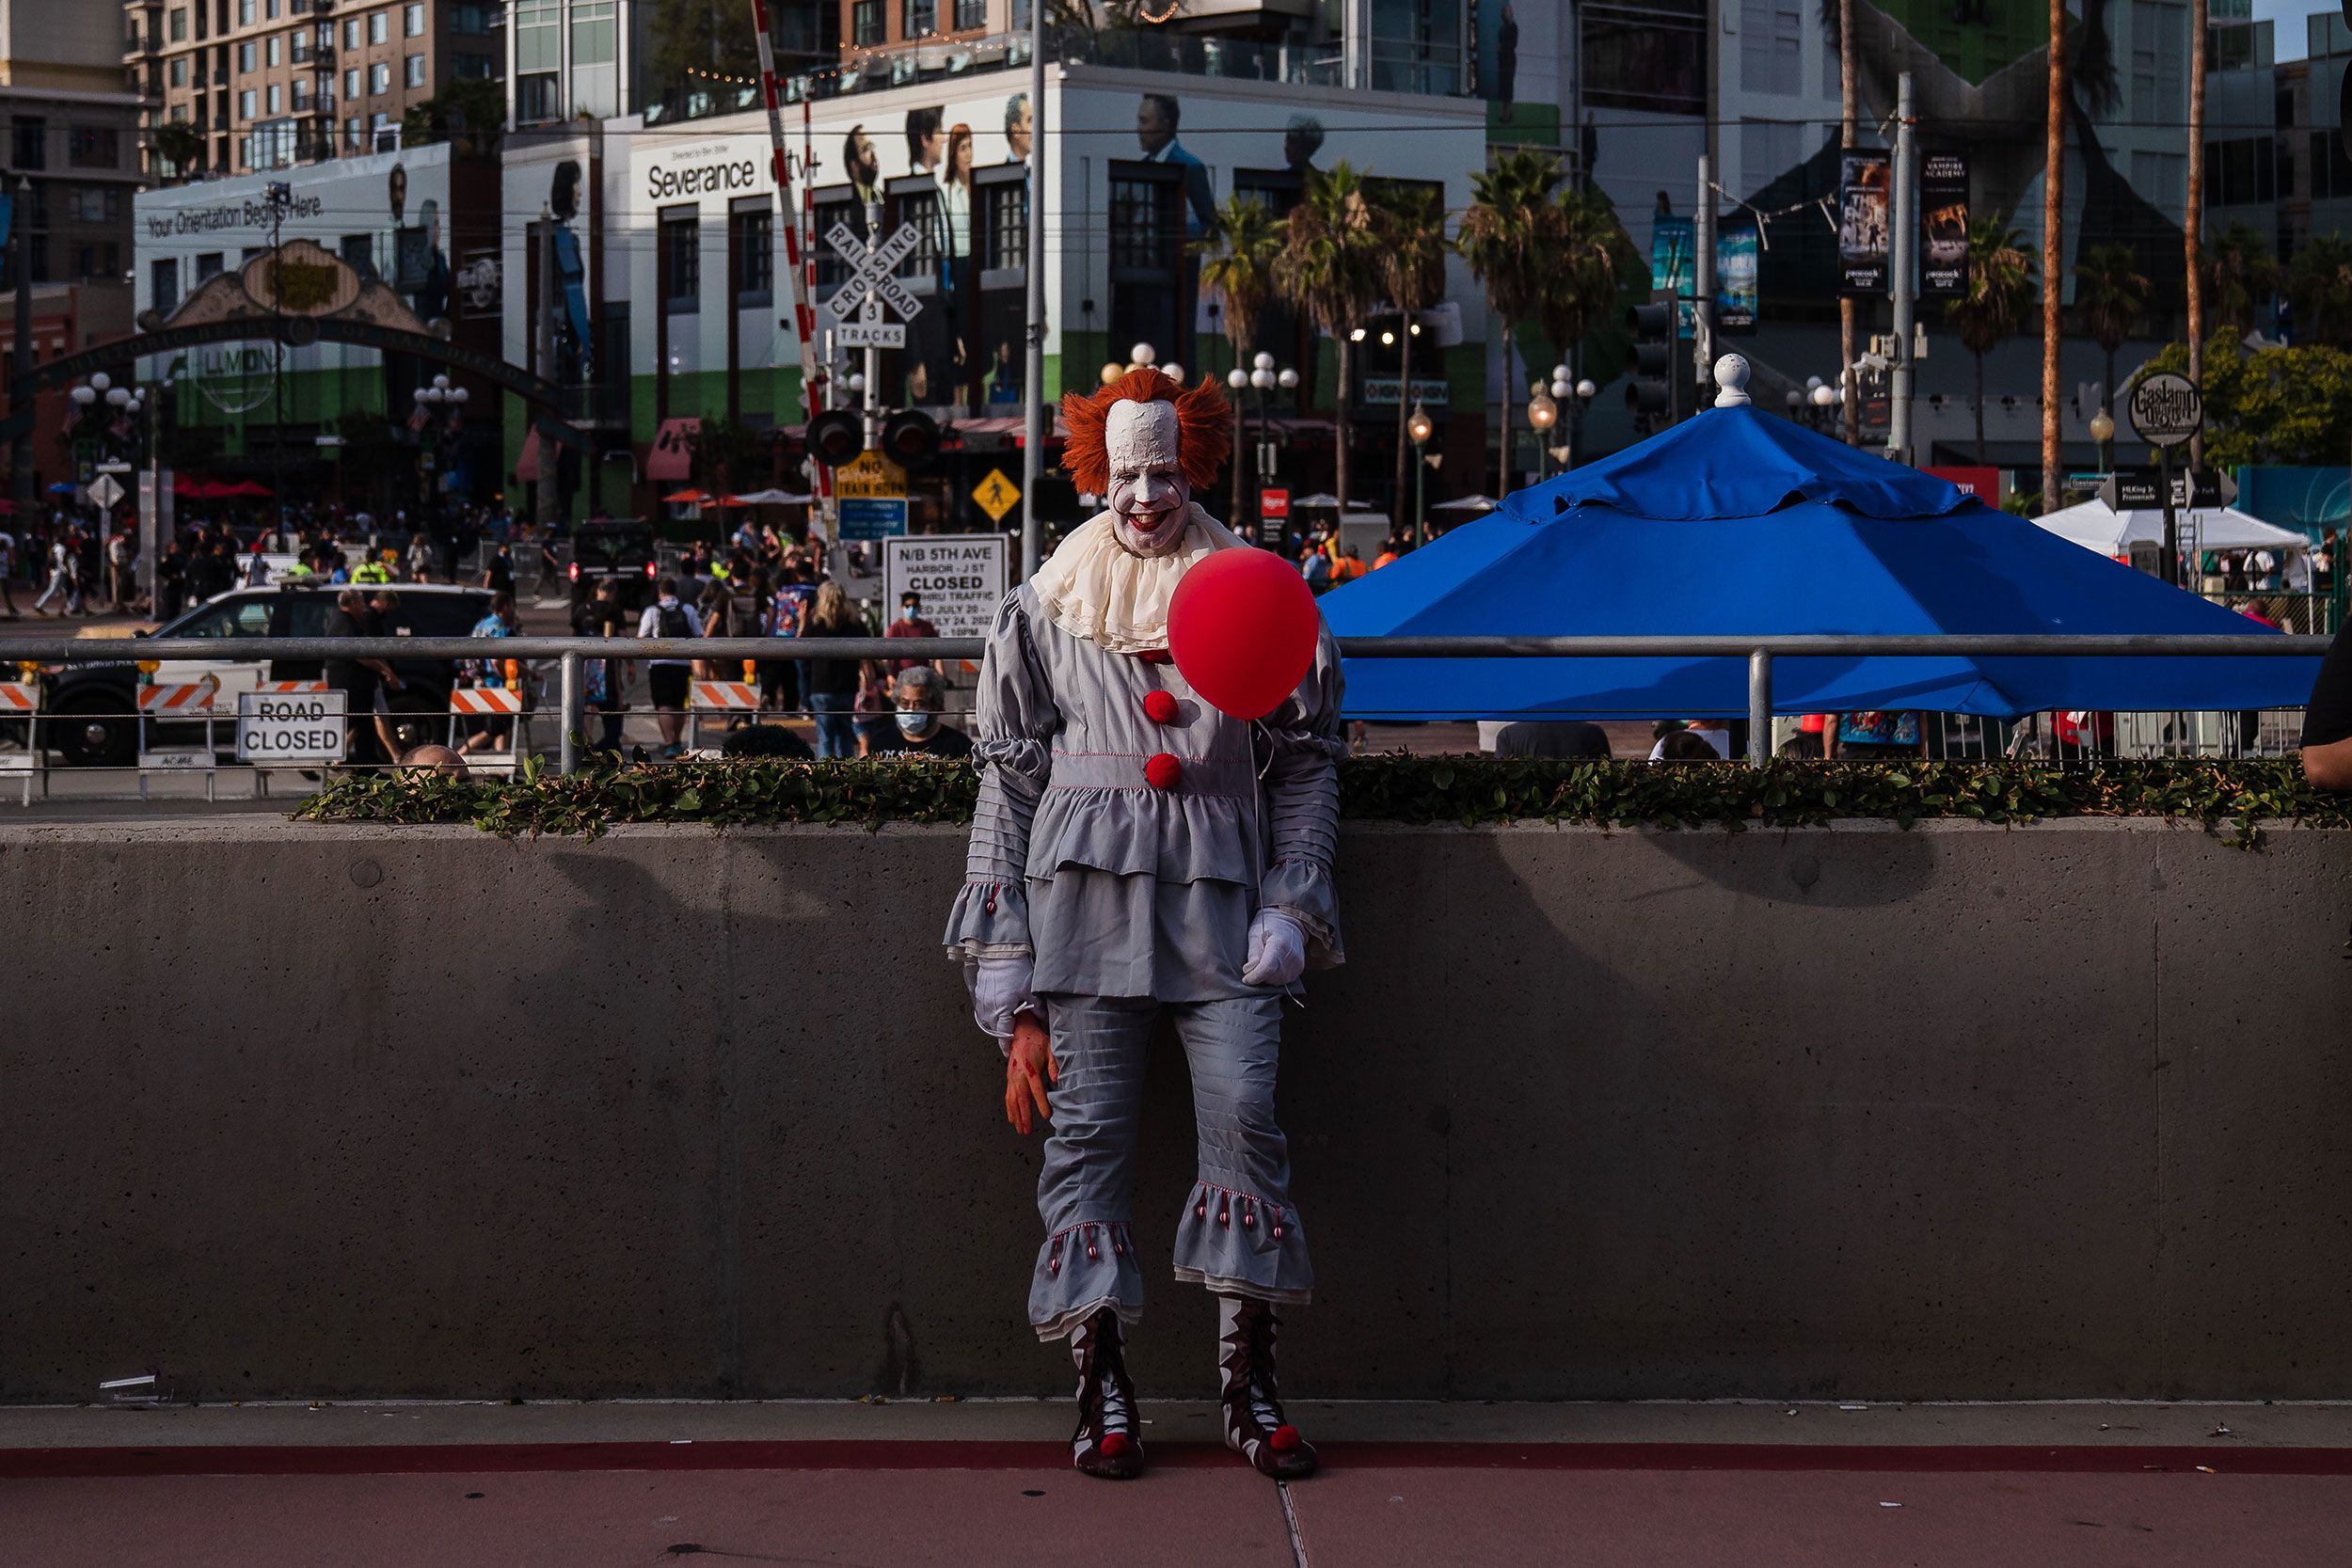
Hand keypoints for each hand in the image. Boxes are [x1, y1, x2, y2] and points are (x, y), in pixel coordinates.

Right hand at [970, 954, 1037, 1040]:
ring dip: (996, 1021)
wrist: (999, 952)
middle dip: (1002, 1032)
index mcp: (1001, 1011)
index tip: (1009, 1051)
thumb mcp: (1030, 991)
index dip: (1006, 1044)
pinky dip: (991, 1010)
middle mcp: (988, 1008)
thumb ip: (1037, 1008)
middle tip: (1013, 1032)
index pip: (1003, 1034)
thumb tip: (1044, 1019)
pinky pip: (983, 1007)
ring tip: (1007, 1018)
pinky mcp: (979, 991)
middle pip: (994, 1028)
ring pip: (987, 1018)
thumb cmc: (1015, 969)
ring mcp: (982, 1000)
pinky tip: (1000, 1004)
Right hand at [1004, 1013, 1055, 1135]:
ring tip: (1021, 1130)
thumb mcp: (1050, 1050)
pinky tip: (1013, 1119)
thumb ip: (1054, 1065)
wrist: (1020, 1034)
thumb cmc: (1037, 1042)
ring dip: (1016, 1116)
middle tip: (1028, 1131)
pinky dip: (1009, 1109)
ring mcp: (1011, 1078)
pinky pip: (1008, 1097)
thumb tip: (1058, 1080)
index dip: (1040, 1103)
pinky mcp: (1009, 1079)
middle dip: (1025, 1116)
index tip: (1046, 1115)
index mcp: (1030, 1068)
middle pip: (1021, 1098)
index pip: (1036, 1089)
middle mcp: (1018, 1074)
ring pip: (1012, 1100)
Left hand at [1241, 909, 1306, 987]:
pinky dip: (1275, 977)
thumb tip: (1249, 971)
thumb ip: (1253, 952)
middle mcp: (1291, 957)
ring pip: (1277, 982)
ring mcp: (1297, 964)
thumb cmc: (1270, 925)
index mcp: (1279, 945)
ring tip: (1264, 963)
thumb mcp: (1256, 933)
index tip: (1246, 978)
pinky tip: (1273, 966)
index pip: (1267, 969)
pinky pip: (1284, 981)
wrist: (1289, 923)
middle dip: (1259, 976)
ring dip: (1267, 977)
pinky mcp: (1299, 969)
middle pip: (1271, 977)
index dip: (1255, 977)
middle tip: (1254, 965)